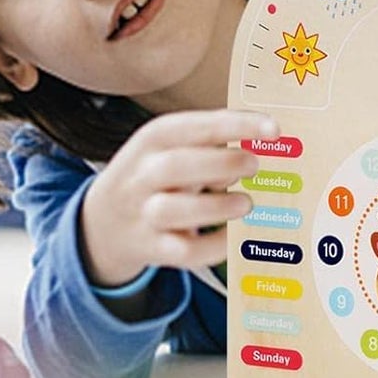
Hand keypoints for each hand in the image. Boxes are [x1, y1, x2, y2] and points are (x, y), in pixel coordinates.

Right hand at [81, 110, 278, 286]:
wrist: (104, 222)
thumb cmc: (155, 177)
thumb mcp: (171, 149)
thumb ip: (210, 146)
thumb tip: (258, 151)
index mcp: (152, 140)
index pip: (192, 126)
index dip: (234, 125)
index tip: (272, 127)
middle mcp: (142, 175)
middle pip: (175, 166)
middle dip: (221, 164)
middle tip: (254, 165)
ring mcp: (142, 213)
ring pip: (173, 210)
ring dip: (216, 207)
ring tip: (246, 203)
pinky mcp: (151, 248)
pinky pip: (183, 252)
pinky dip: (213, 244)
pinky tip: (233, 235)